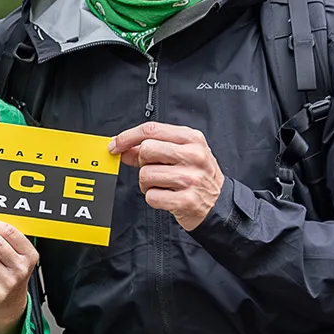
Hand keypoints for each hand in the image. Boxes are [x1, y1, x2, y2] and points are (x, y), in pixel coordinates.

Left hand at [109, 123, 224, 230]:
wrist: (218, 204)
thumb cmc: (197, 176)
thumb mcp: (181, 154)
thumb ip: (152, 148)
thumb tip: (123, 148)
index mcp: (192, 139)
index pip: (151, 130)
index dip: (127, 137)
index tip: (115, 145)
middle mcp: (193, 156)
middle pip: (146, 150)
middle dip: (143, 163)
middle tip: (154, 170)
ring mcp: (191, 178)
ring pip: (146, 175)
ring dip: (147, 184)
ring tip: (163, 186)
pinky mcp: (186, 200)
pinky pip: (151, 197)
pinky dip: (154, 199)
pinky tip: (167, 197)